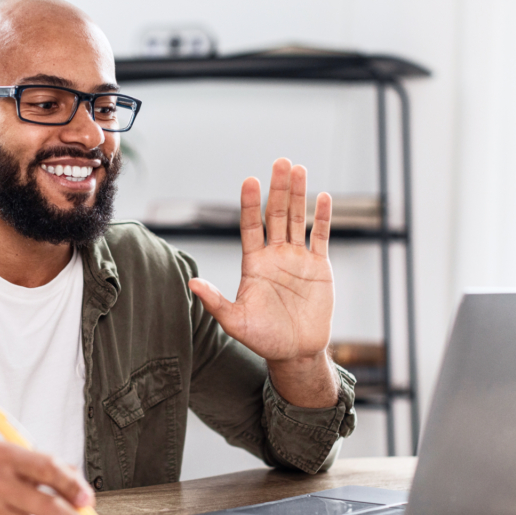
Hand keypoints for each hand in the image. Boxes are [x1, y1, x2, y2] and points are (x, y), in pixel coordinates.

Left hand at [188, 158, 333, 367]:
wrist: (295, 352)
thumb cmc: (262, 338)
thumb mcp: (235, 321)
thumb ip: (215, 301)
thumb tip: (192, 283)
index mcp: (253, 263)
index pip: (250, 226)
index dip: (251, 204)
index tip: (250, 182)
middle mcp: (274, 255)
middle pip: (276, 214)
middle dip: (278, 189)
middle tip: (280, 162)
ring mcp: (297, 259)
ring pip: (298, 219)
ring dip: (299, 194)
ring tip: (298, 169)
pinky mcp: (319, 267)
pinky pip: (321, 237)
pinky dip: (323, 218)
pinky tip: (323, 197)